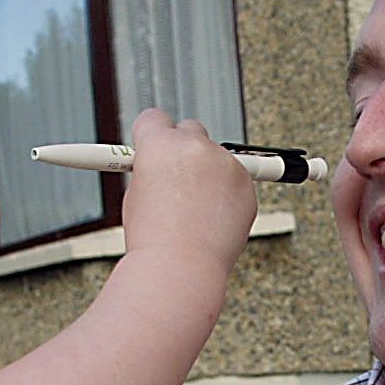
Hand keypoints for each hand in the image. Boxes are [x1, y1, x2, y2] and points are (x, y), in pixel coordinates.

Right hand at [120, 108, 259, 271]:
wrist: (180, 267)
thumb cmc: (153, 239)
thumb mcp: (136, 194)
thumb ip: (153, 170)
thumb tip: (164, 166)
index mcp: (159, 144)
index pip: (154, 118)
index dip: (152, 135)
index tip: (154, 148)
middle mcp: (194, 145)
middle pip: (190, 128)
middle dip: (184, 148)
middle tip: (179, 179)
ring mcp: (225, 162)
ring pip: (217, 157)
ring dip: (209, 174)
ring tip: (196, 211)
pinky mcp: (247, 183)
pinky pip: (236, 180)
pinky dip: (228, 194)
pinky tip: (214, 219)